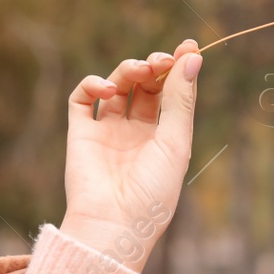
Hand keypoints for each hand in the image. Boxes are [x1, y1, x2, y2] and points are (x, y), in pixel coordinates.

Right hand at [60, 39, 201, 271]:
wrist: (114, 226)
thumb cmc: (152, 193)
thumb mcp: (175, 143)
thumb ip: (181, 100)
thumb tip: (193, 56)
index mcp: (165, 139)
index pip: (171, 93)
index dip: (178, 68)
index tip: (188, 47)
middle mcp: (137, 133)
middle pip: (145, 85)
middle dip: (154, 66)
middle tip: (162, 60)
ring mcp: (108, 132)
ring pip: (116, 85)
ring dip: (128, 70)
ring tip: (139, 71)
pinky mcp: (81, 133)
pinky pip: (83, 98)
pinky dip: (94, 84)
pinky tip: (108, 91)